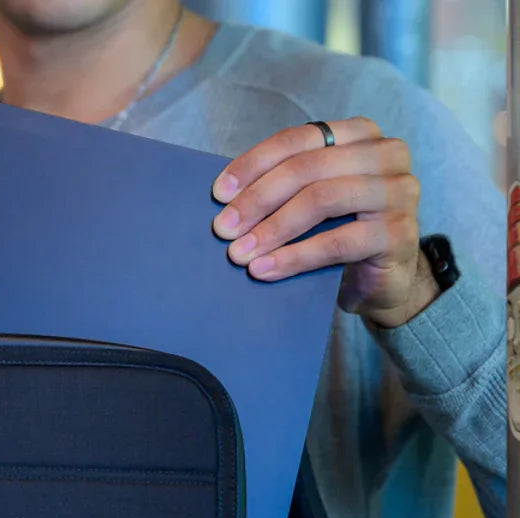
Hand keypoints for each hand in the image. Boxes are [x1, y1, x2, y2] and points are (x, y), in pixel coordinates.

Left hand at [210, 118, 436, 327]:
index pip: (297, 139)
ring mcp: (398, 192)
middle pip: (306, 168)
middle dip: (257, 200)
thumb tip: (225, 198)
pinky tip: (264, 270)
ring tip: (239, 253)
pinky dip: (295, 257)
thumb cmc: (340, 236)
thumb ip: (285, 188)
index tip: (219, 194)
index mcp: (361, 135)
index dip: (253, 164)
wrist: (383, 282)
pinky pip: (337, 242)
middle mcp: (386, 154)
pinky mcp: (398, 233)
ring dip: (272, 229)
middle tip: (223, 229)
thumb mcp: (312, 204)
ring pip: (321, 200)